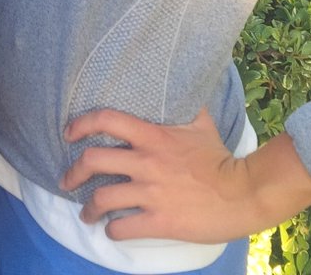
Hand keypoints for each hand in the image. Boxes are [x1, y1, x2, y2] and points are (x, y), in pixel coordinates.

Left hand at [59, 108, 310, 243]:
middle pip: (93, 161)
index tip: (68, 133)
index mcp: (153, 136)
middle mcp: (146, 162)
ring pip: (103, 198)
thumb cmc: (220, 157)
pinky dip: (113, 230)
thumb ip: (182, 103)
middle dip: (73, 172)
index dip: (81, 124)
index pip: (106, 119)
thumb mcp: (200, 122)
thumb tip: (178, 79)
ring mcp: (151, 193)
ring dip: (89, 208)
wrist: (243, 193)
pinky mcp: (160, 221)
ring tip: (87, 214)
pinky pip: (123, 227)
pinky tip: (112, 230)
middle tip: (67, 181)